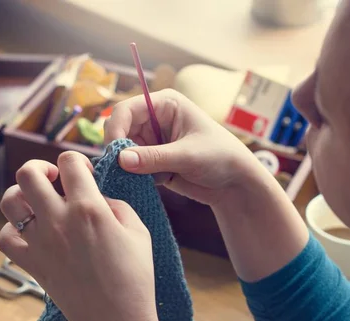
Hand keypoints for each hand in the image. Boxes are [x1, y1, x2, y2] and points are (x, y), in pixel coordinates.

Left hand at [0, 153, 183, 320]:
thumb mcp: (138, 231)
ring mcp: (40, 242)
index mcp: (88, 207)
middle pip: (28, 173)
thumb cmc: (135, 276)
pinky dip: (14, 230)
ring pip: (9, 201)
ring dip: (22, 195)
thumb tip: (97, 199)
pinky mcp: (31, 263)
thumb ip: (115, 205)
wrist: (117, 320)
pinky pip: (5, 238)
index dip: (76, 160)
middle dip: (41, 168)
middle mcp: (58, 220)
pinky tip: (32, 233)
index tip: (84, 174)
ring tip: (39, 203)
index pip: (69, 161)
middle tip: (55, 180)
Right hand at [106, 89, 308, 280]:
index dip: (115, 128)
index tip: (114, 152)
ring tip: (135, 181)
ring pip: (123, 151)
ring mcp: (152, 141)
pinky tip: (141, 186)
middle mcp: (154, 120)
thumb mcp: (188, 156)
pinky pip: (131, 168)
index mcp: (165, 104)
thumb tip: (121, 159)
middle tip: (120, 171)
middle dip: (118, 150)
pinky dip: (131, 177)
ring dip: (124, 166)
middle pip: (119, 129)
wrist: (235, 184)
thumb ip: (154, 157)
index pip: (126, 109)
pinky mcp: (152, 161)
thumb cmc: (220, 157)